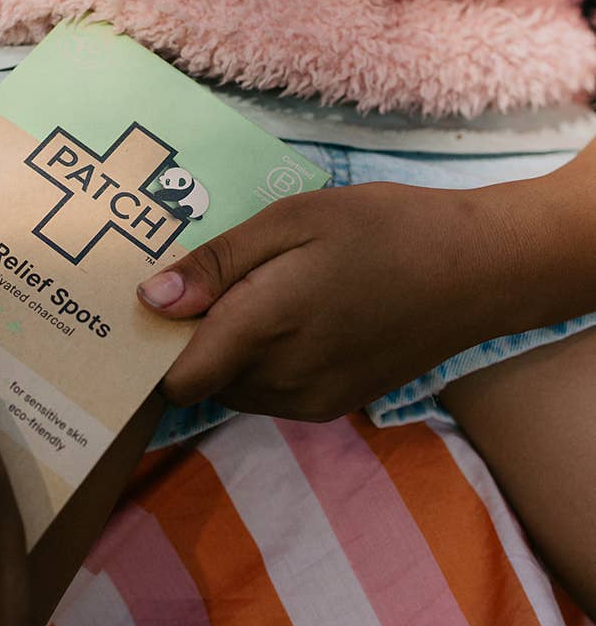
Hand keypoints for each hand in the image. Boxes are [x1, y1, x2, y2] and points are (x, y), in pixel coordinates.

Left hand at [138, 181, 536, 420]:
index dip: (154, 348)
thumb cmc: (380, 228)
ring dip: (230, 351)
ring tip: (257, 288)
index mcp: (266, 328)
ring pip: (235, 388)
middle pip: (203, 380)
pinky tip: (291, 312)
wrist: (475, 271)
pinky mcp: (335, 406)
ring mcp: (312, 401)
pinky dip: (264, 361)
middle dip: (194, 340)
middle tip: (210, 279)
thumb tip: (151, 300)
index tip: (151, 306)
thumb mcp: (292, 219)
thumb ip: (218, 263)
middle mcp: (283, 381)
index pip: (177, 379)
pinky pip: (271, 393)